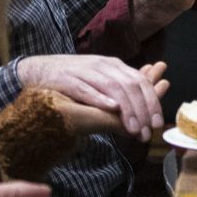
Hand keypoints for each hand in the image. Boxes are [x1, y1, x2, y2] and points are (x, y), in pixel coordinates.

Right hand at [19, 54, 165, 140]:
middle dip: (142, 110)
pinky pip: (85, 88)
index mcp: (114, 66)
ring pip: (112, 87)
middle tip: (148, 130)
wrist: (39, 69)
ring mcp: (85, 71)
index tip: (158, 123)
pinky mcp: (67, 79)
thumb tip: (149, 108)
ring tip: (134, 127)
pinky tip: (111, 108)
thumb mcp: (102, 81)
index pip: (140, 82)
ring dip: (126, 109)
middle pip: (130, 85)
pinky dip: (100, 98)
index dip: (152, 102)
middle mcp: (103, 66)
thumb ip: (123, 91)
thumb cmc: (74, 79)